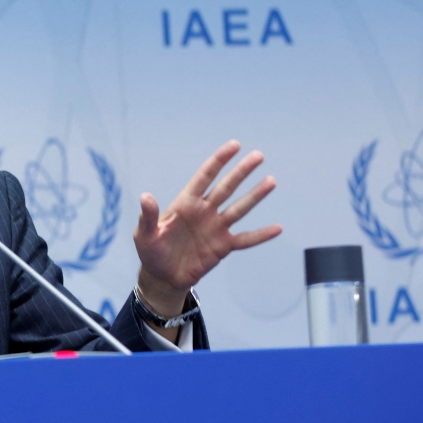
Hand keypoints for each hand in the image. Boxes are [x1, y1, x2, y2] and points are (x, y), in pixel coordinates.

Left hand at [133, 140, 281, 322]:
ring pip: (239, 208)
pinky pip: (245, 239)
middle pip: (226, 187)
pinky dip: (260, 235)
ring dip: (255, 196)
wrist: (163, 277)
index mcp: (185, 203)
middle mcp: (204, 211)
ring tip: (271, 181)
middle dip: (242, 171)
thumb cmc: (151, 252)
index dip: (219, 160)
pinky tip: (278, 228)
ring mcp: (215, 228)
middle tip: (259, 156)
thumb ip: (148, 216)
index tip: (235, 145)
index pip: (205, 176)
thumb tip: (145, 196)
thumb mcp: (144, 234)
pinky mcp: (223, 246)